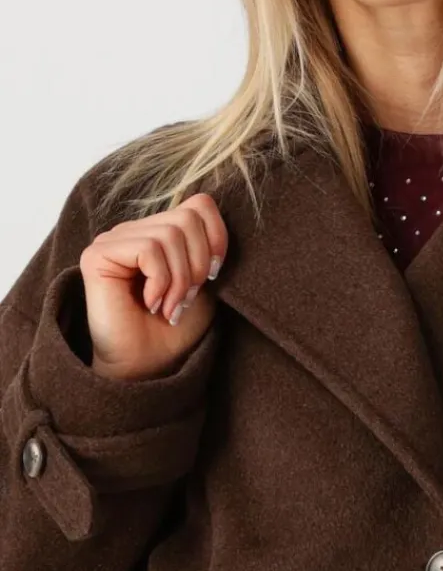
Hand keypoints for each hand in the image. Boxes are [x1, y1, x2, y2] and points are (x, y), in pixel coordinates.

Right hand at [79, 193, 227, 380]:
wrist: (147, 366)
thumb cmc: (175, 331)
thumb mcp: (203, 285)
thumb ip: (208, 250)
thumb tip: (217, 224)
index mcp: (160, 233)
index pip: (199, 204)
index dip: (216, 238)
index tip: (212, 277)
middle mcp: (135, 231)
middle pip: (187, 217)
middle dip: (198, 264)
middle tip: (187, 298)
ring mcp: (114, 240)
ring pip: (170, 234)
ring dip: (180, 280)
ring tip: (170, 307)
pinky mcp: (98, 255)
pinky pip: (148, 250)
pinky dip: (160, 282)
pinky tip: (152, 304)